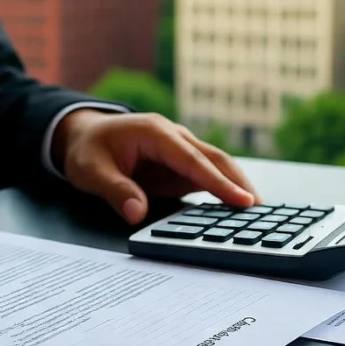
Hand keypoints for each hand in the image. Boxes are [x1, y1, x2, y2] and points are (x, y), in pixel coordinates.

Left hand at [53, 111, 261, 224]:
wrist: (84, 136)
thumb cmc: (88, 149)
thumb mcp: (91, 171)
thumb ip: (115, 190)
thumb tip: (137, 212)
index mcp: (155, 133)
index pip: (193, 160)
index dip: (218, 181)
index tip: (241, 199)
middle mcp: (174, 137)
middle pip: (214, 158)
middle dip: (238, 181)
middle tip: (260, 208)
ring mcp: (179, 150)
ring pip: (215, 165)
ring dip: (236, 184)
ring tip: (258, 211)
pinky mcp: (179, 165)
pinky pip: (205, 176)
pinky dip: (223, 190)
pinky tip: (235, 209)